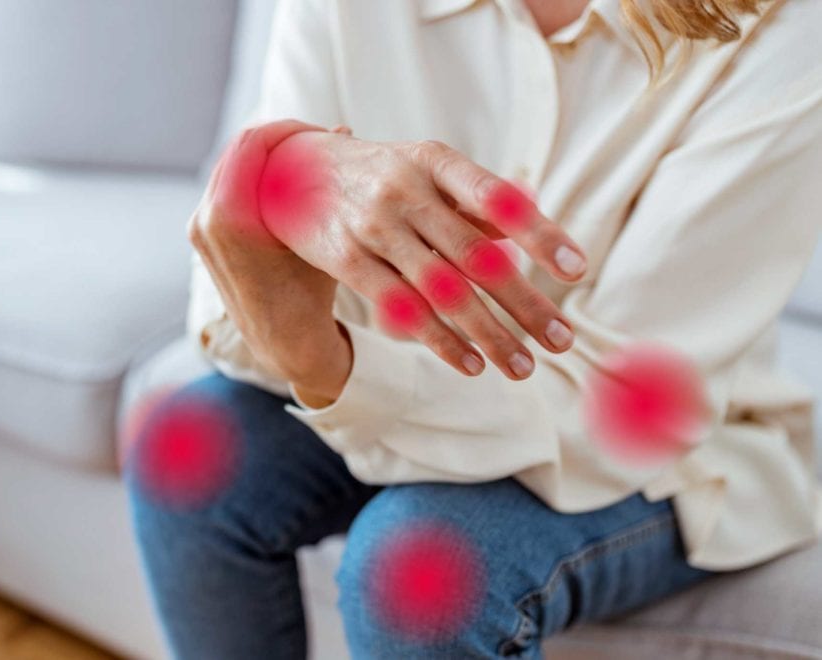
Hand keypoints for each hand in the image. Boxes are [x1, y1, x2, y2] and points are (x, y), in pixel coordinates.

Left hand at [189, 121, 353, 404]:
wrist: (285, 344)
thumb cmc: (310, 294)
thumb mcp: (325, 236)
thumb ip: (324, 182)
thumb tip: (341, 131)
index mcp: (228, 216)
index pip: (251, 143)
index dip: (287, 129)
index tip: (319, 133)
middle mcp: (204, 219)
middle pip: (237, 152)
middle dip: (277, 141)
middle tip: (315, 142)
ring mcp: (198, 228)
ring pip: (231, 168)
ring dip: (266, 158)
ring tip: (302, 161)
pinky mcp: (201, 236)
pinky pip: (226, 190)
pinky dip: (254, 179)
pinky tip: (285, 183)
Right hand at [258, 131, 586, 379]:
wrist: (287, 171)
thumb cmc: (378, 174)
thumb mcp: (425, 170)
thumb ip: (473, 200)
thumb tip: (527, 231)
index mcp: (435, 161)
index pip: (498, 198)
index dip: (539, 234)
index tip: (578, 269)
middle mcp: (405, 189)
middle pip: (477, 256)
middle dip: (523, 303)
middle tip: (561, 340)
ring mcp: (372, 225)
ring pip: (442, 290)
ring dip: (488, 333)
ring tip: (522, 366)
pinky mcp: (344, 258)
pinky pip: (400, 307)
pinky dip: (440, 340)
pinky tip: (471, 364)